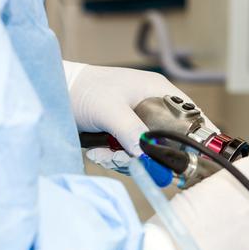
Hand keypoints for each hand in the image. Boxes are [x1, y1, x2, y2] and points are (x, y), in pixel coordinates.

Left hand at [65, 62, 217, 166]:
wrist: (51, 92)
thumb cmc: (83, 90)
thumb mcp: (110, 109)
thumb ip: (132, 131)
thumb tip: (150, 156)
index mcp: (159, 92)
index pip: (192, 118)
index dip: (197, 139)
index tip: (197, 160)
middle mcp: (153, 108)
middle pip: (169, 142)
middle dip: (150, 156)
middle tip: (129, 160)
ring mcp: (137, 124)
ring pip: (148, 153)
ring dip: (126, 159)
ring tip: (104, 152)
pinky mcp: (122, 136)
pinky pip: (130, 156)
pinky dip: (115, 159)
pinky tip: (98, 152)